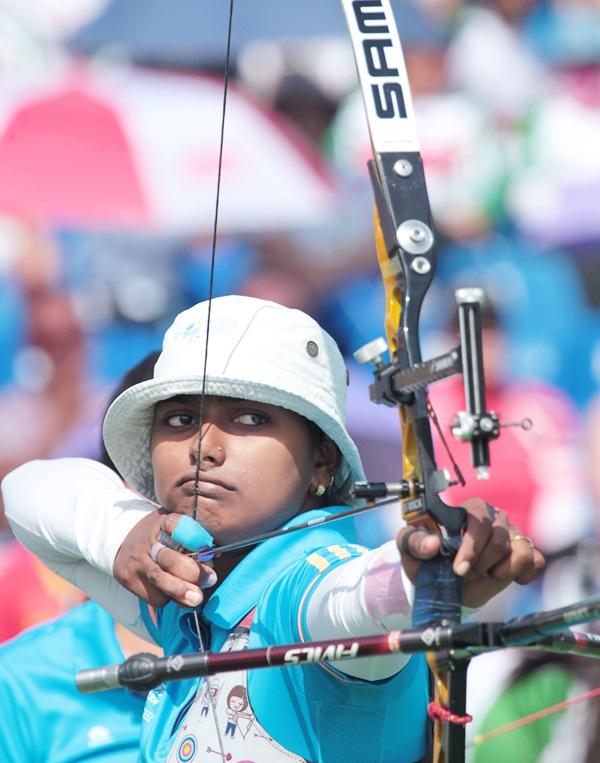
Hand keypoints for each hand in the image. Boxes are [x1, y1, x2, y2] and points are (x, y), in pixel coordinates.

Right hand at [113, 510, 215, 607]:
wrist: (122, 542)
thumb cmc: (160, 536)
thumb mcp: (174, 527)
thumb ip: (192, 538)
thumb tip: (213, 557)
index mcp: (162, 522)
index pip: (176, 525)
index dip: (194, 538)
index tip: (210, 552)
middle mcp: (147, 541)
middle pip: (169, 559)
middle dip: (192, 573)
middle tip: (210, 581)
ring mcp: (136, 561)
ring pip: (160, 580)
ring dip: (181, 592)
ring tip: (196, 599)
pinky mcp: (128, 578)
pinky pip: (153, 595)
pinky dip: (167, 598)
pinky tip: (174, 594)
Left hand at [396, 498, 545, 607]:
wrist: (441, 581)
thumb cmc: (426, 558)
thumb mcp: (409, 549)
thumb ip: (414, 542)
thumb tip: (433, 544)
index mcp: (466, 510)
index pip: (478, 520)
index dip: (471, 547)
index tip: (459, 569)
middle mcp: (492, 518)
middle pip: (500, 540)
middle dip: (481, 564)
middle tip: (465, 573)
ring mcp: (511, 535)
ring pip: (522, 551)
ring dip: (501, 570)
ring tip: (484, 572)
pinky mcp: (523, 553)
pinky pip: (536, 560)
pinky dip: (523, 573)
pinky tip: (502, 575)